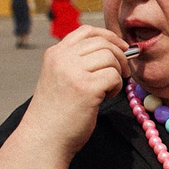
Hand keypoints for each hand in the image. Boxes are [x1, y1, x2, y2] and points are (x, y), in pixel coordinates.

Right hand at [15, 26, 132, 154]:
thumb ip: (77, 62)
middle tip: (123, 73)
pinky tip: (104, 97)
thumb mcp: (60, 78)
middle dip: (120, 56)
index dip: (108, 36)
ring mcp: (73, 71)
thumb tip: (113, 50)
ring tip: (108, 89)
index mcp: (55, 54)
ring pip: (110, 57)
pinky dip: (116, 87)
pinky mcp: (86, 87)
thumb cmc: (57, 113)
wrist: (45, 138)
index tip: (121, 47)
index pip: (86, 31)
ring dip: (117, 73)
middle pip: (102, 42)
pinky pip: (114, 76)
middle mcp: (62, 58)